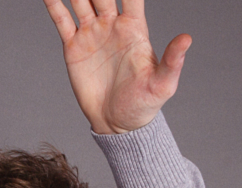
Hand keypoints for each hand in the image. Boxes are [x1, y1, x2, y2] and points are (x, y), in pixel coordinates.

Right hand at [42, 0, 191, 134]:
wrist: (117, 123)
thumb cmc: (144, 104)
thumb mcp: (162, 84)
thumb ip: (173, 60)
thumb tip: (187, 39)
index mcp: (135, 28)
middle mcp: (113, 25)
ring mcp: (92, 33)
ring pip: (81, 1)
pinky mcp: (74, 46)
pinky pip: (62, 20)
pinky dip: (54, 5)